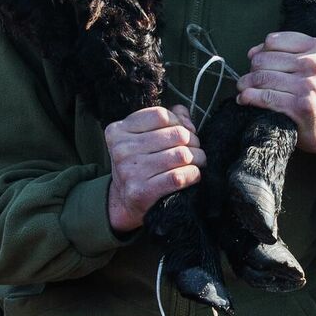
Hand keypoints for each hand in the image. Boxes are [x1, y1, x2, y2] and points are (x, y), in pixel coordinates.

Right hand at [105, 104, 205, 233]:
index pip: (161, 115)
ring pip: (182, 154)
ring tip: (197, 161)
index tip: (184, 131)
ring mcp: (130, 171)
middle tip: (195, 149)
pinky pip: (179, 177)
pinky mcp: (141, 192)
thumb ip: (165, 120)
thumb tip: (184, 114)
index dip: (179, 122)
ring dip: (198, 158)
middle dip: (193, 140)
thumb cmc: (139, 164)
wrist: (124, 202)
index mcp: (118, 131)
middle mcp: (121, 150)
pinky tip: (193, 175)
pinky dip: (193, 174)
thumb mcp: (142, 138)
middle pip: (176, 134)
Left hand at [238, 32, 315, 159]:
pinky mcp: (301, 106)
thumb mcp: (312, 65)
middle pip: (264, 59)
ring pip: (262, 77)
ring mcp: (309, 85)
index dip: (261, 52)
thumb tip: (253, 53)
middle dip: (253, 70)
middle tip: (251, 79)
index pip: (273, 41)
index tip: (259, 63)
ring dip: (246, 84)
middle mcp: (315, 64)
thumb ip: (285, 53)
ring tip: (244, 88)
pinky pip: (266, 97)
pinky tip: (245, 99)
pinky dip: (249, 98)